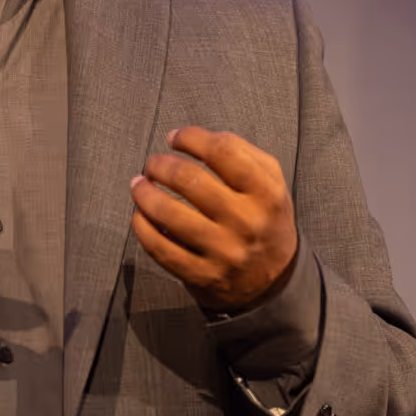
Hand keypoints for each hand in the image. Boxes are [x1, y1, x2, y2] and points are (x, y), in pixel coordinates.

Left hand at [129, 127, 298, 311]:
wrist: (275, 278)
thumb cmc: (265, 219)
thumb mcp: (271, 182)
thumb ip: (241, 152)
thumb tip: (190, 138)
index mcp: (266, 193)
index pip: (223, 151)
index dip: (191, 138)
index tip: (175, 137)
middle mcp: (247, 222)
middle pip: (190, 180)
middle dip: (161, 165)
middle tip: (153, 164)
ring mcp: (224, 251)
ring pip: (169, 214)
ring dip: (145, 194)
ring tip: (139, 185)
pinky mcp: (203, 275)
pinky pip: (161, 248)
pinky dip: (143, 228)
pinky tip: (140, 216)